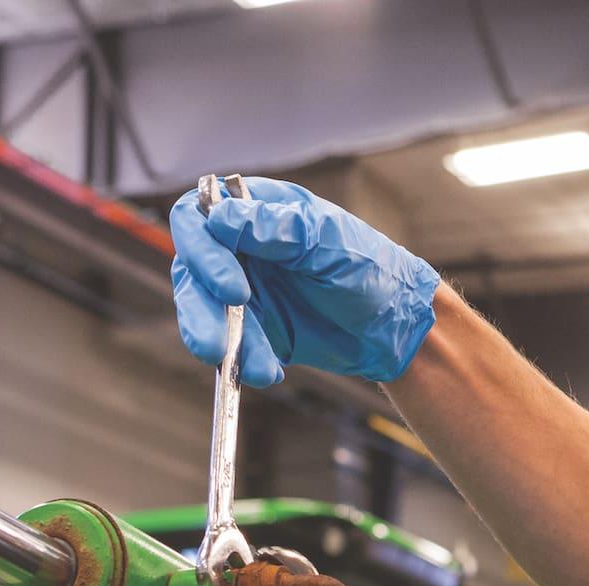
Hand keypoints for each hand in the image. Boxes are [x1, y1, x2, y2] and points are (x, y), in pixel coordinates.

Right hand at [170, 176, 440, 385]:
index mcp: (255, 211)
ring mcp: (244, 290)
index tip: (232, 289)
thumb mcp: (329, 243)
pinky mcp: (255, 329)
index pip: (199, 219)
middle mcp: (240, 248)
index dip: (202, 250)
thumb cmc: (369, 268)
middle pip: (193, 271)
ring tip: (256, 368)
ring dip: (221, 343)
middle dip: (202, 310)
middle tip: (218, 344)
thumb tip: (222, 219)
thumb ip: (279, 229)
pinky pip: (233, 346)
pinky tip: (269, 371)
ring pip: (206, 313)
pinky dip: (246, 361)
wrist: (396, 326)